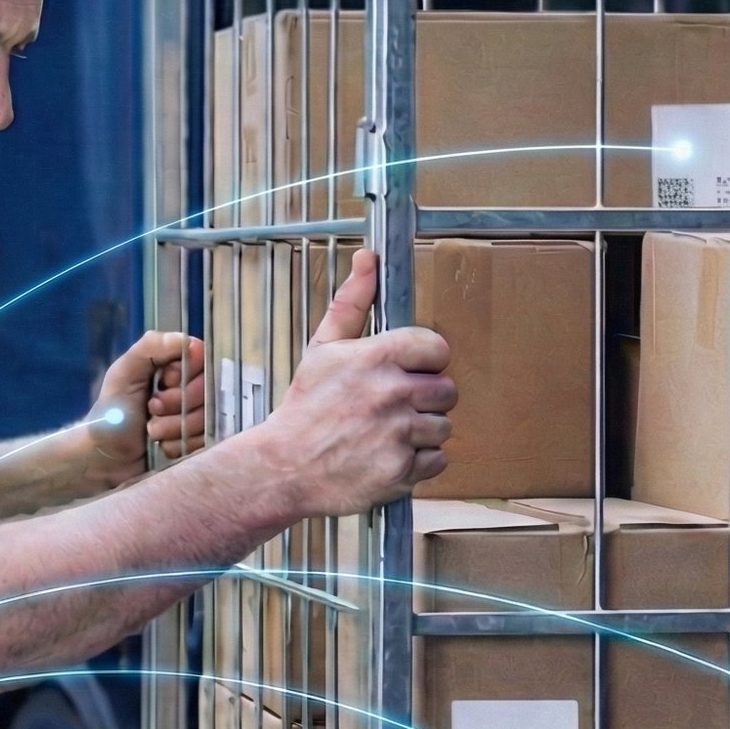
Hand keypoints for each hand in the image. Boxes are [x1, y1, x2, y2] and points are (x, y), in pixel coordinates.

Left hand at [88, 330, 206, 485]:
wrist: (105, 459)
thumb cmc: (112, 413)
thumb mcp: (124, 373)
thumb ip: (150, 347)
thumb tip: (187, 341)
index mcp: (176, 366)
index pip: (203, 359)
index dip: (186, 373)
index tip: (165, 381)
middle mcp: (191, 388)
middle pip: (209, 389)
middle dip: (177, 402)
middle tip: (151, 408)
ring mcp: (198, 418)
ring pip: (207, 417)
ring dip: (175, 426)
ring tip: (152, 430)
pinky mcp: (199, 443)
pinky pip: (205, 440)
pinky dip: (180, 445)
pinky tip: (162, 446)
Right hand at [252, 249, 453, 514]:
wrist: (283, 467)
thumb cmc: (305, 407)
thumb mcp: (322, 349)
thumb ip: (351, 303)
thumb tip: (367, 258)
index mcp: (376, 357)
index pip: (438, 348)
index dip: (424, 362)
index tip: (405, 373)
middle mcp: (391, 393)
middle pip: (447, 390)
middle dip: (424, 400)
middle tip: (390, 408)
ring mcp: (397, 434)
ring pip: (443, 427)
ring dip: (421, 433)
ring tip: (386, 435)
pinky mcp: (401, 470)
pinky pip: (436, 461)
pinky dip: (417, 463)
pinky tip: (388, 456)